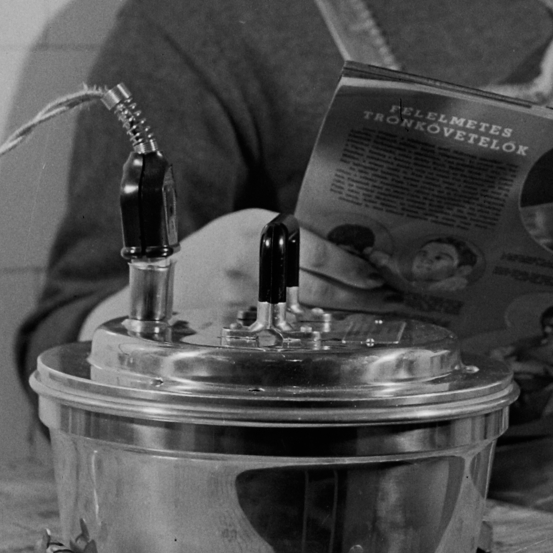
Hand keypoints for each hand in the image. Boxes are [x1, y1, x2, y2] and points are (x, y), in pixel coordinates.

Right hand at [78, 209, 389, 336]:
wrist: (164, 281)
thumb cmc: (218, 248)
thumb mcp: (250, 225)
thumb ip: (291, 234)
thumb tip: (350, 247)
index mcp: (252, 229)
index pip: (314, 249)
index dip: (350, 266)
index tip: (376, 273)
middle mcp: (244, 263)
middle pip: (314, 286)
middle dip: (357, 294)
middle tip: (388, 296)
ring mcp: (238, 299)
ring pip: (305, 309)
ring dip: (344, 311)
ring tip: (375, 308)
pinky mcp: (236, 326)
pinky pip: (286, 326)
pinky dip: (316, 326)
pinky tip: (338, 323)